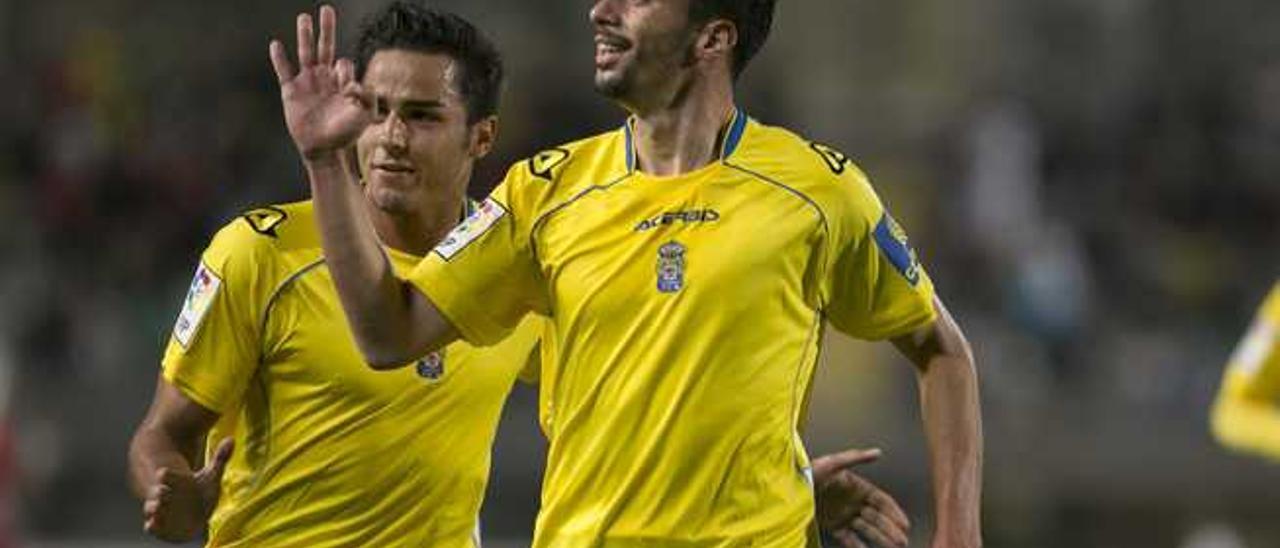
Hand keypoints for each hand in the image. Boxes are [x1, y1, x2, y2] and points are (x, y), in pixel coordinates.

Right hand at [142, 438, 233, 541]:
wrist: (182, 507)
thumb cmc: (196, 489)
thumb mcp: (209, 475)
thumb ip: (219, 458)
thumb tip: (232, 439)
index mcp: (173, 480)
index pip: (165, 474)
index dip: (165, 474)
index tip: (163, 472)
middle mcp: (162, 494)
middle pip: (155, 491)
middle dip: (158, 492)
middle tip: (164, 492)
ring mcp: (159, 509)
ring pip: (150, 508)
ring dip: (153, 509)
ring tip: (158, 509)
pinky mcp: (159, 524)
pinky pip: (151, 526)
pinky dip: (152, 526)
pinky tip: (153, 525)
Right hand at [269, 5, 370, 160]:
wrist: (324, 150)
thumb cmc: (345, 134)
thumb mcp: (365, 115)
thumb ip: (368, 97)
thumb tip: (356, 82)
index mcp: (342, 82)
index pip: (344, 64)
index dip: (346, 74)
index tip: (347, 92)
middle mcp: (324, 78)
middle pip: (325, 47)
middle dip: (326, 29)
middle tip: (327, 10)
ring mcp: (307, 83)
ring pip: (306, 53)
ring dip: (305, 35)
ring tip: (304, 17)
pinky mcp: (291, 91)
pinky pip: (284, 71)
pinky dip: (279, 58)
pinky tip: (276, 44)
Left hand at [813, 447, 910, 546]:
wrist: (788, 487)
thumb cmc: (810, 472)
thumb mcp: (831, 463)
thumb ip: (855, 458)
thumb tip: (877, 452)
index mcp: (857, 487)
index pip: (881, 501)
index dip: (894, 513)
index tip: (905, 525)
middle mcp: (853, 502)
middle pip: (877, 518)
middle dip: (891, 530)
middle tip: (902, 543)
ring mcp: (844, 515)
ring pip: (867, 530)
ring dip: (880, 539)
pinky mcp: (832, 526)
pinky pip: (849, 539)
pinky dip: (858, 545)